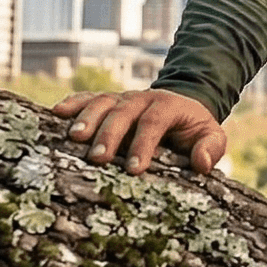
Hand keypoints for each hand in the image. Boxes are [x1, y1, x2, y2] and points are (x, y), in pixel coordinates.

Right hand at [51, 89, 228, 174]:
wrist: (181, 107)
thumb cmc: (193, 129)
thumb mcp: (211, 135)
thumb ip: (211, 148)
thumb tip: (202, 163)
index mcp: (168, 106)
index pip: (154, 122)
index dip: (144, 144)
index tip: (134, 168)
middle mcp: (141, 98)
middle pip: (123, 112)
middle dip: (110, 134)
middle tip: (97, 157)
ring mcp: (122, 98)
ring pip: (102, 103)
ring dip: (87, 119)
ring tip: (74, 138)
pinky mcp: (107, 102)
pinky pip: (87, 99)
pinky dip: (72, 104)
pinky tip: (56, 113)